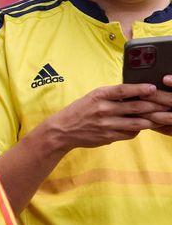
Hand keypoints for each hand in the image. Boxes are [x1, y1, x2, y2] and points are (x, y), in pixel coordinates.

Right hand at [45, 83, 169, 150]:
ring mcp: (106, 124)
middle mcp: (103, 109)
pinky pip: (130, 133)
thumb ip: (111, 96)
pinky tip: (143, 127)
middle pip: (135, 107)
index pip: (122, 90)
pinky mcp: (109, 137)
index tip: (153, 88)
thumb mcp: (92, 97)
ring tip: (162, 117)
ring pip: (137, 123)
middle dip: (154, 106)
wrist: (62, 130)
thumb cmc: (79, 111)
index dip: (139, 89)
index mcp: (98, 96)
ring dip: (152, 120)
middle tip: (166, 104)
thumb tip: (135, 94)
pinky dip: (138, 130)